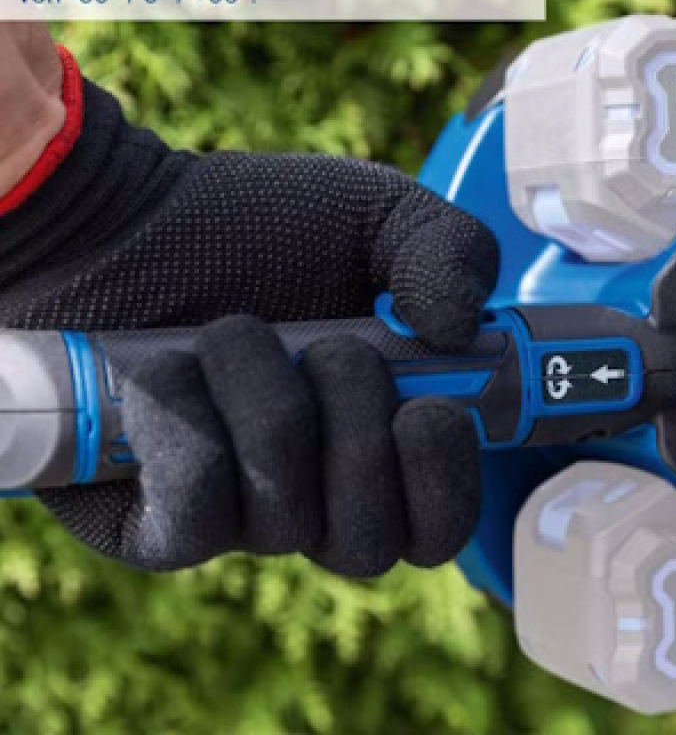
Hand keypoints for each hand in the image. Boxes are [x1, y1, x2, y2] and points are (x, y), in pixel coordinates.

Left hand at [0, 47, 498, 574]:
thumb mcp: (380, 216)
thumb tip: (465, 330)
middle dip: (354, 427)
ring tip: (228, 332)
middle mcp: (315, 501)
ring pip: (283, 516)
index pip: (437, 530)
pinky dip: (190, 429)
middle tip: (327, 346)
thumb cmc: (259, 226)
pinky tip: (170, 372)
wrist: (126, 223)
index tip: (430, 406)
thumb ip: (451, 252)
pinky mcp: (157, 526)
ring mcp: (237, 519)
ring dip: (264, 399)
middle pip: (367, 543)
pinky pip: (196, 519)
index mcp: (380, 447)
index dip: (446, 484)